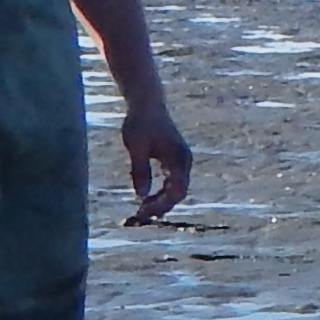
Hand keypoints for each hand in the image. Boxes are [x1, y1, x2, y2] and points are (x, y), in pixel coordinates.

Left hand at [118, 103, 192, 224]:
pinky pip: (171, 183)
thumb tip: (141, 195)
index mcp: (179, 158)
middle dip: (161, 206)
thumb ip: (140, 170)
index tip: (144, 211)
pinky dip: (160, 192)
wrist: (146, 103)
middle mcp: (184, 161)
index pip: (177, 190)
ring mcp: (180, 161)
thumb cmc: (140, 122)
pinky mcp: (173, 160)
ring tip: (142, 210)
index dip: (162, 204)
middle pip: (178, 193)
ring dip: (161, 201)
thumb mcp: (136, 146)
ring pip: (175, 189)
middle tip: (141, 215)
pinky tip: (146, 198)